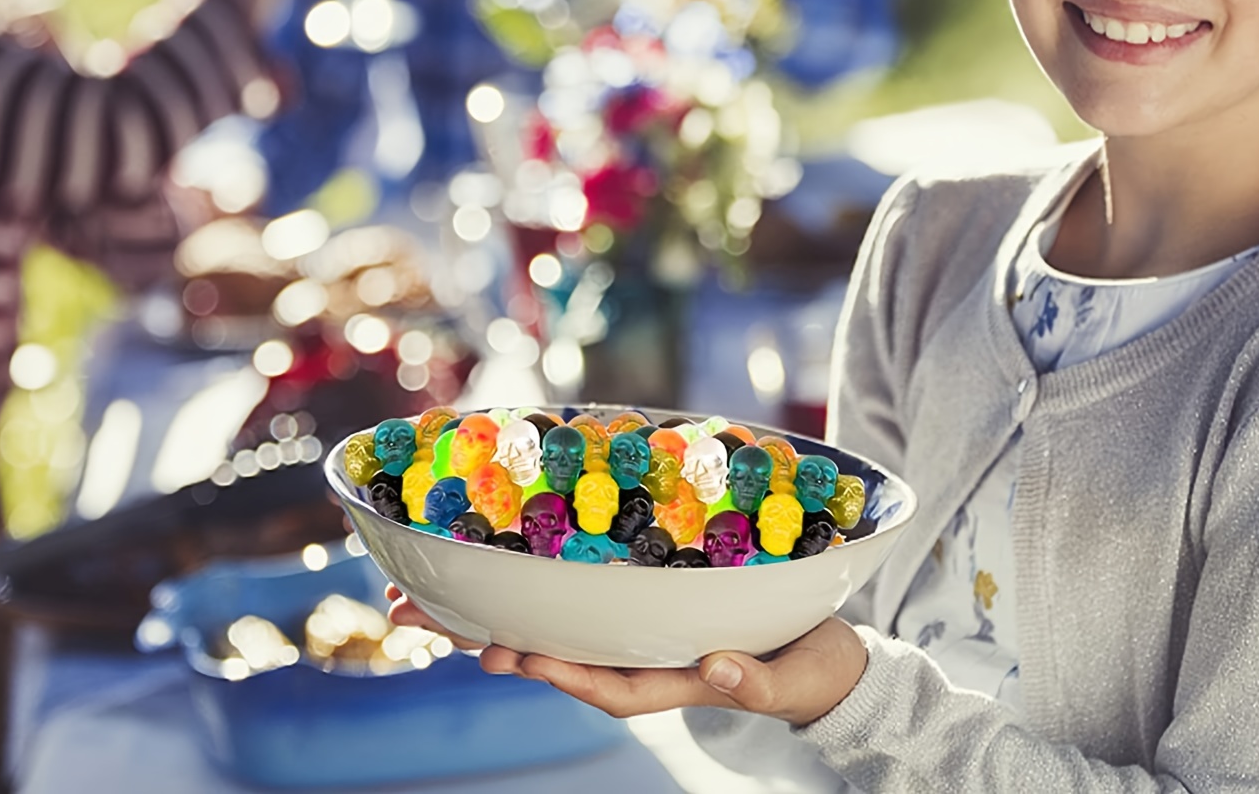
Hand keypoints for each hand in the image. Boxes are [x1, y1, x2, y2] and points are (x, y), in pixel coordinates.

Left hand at [387, 588, 866, 726]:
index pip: (606, 683)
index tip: (514, 654)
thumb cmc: (810, 669)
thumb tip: (721, 669)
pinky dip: (536, 593)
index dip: (560, 671)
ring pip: (558, 628)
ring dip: (498, 616)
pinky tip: (499, 574)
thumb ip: (756, 679)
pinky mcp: (645, 605)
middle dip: (494, 641)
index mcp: (673, 680)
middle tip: (431, 622)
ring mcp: (639, 634)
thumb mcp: (790, 677)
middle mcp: (643, 659)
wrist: (827, 659)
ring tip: (436, 602)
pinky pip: (580, 603)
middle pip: (560, 654)